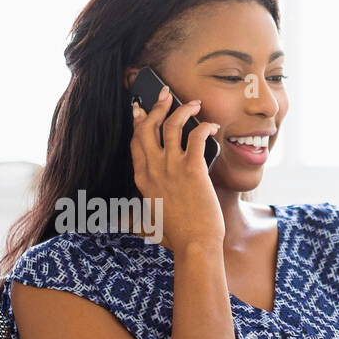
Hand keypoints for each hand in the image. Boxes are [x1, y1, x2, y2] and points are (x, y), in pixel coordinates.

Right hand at [129, 85, 224, 254]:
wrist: (194, 245)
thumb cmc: (177, 237)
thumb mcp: (149, 222)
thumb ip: (139, 216)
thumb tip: (126, 221)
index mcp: (142, 180)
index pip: (135, 143)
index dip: (138, 123)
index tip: (139, 110)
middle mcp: (153, 170)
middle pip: (148, 128)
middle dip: (155, 107)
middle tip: (164, 94)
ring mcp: (171, 169)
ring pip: (170, 126)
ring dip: (180, 109)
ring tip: (192, 102)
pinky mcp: (192, 170)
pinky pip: (196, 137)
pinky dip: (204, 127)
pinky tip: (212, 126)